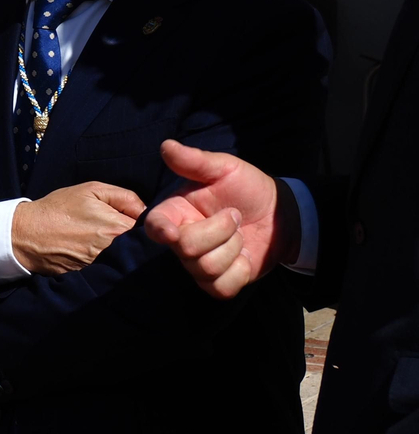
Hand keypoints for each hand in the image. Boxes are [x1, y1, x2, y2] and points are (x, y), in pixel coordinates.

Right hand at [11, 181, 144, 274]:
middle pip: (143, 248)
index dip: (148, 224)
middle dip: (140, 241)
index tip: (139, 222)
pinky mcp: (94, 278)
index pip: (151, 228)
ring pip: (129, 261)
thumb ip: (125, 196)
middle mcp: (116, 251)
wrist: (27, 235)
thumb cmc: (59, 209)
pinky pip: (112, 270)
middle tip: (124, 233)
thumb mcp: (91, 190)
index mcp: (119, 227)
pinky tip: (100, 256)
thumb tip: (146, 210)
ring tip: (109, 244)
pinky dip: (112, 264)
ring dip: (127, 254)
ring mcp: (105, 267)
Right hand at [143, 140, 297, 299]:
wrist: (279, 214)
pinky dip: (239, 271)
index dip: (160, 231)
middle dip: (220, 230)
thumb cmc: (247, 188)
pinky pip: (221, 287)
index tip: (171, 233)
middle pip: (187, 249)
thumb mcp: (224, 169)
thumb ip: (195, 160)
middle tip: (234, 216)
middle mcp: (181, 240)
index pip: (155, 226)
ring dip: (233, 248)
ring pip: (206, 267)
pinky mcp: (218, 283)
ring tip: (240, 234)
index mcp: (176, 212)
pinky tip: (244, 257)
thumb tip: (166, 145)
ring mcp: (198, 265)